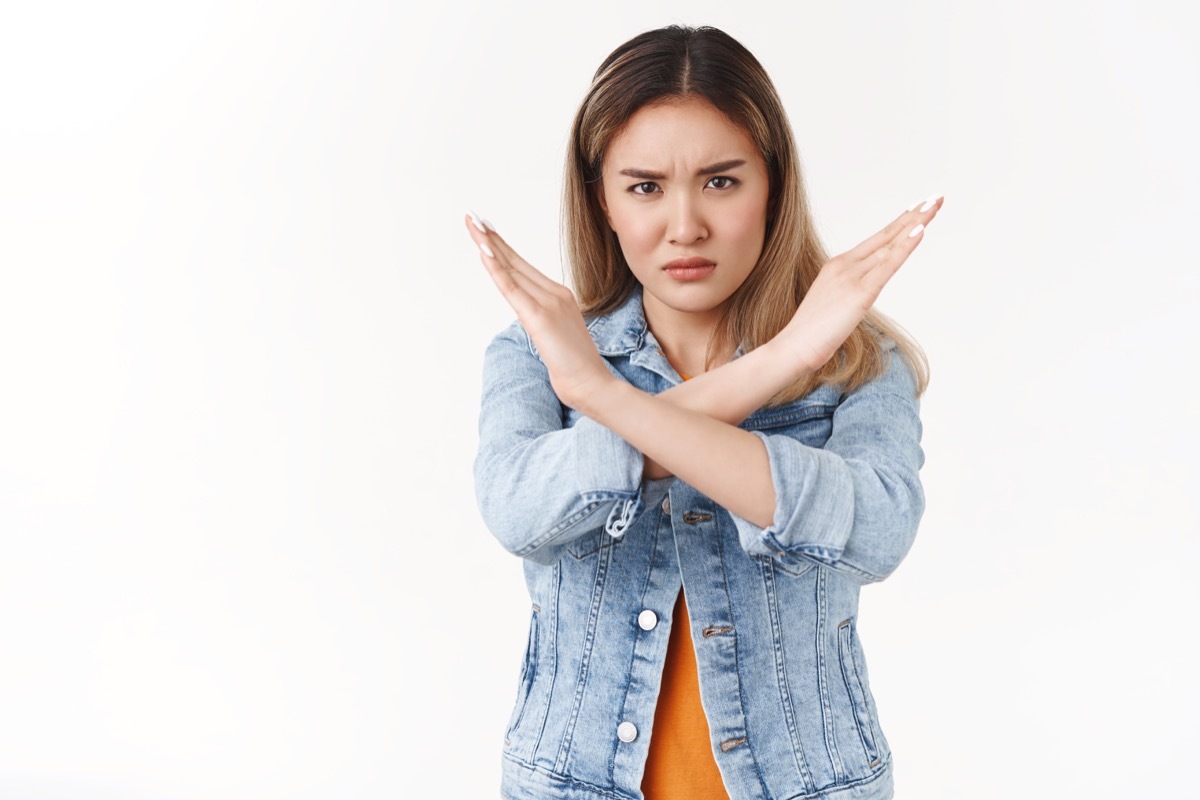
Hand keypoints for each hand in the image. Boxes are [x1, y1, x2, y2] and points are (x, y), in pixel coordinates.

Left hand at [465, 213, 614, 409]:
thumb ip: (544, 324)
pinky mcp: (539, 317)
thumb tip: (533, 323)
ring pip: (512, 268)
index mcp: (559, 297)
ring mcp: (548, 303)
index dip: (503, 248)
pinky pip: (512, 288)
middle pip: (515, 261)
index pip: (523, 268)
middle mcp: (555, 294)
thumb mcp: (556, 339)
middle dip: (491, 238)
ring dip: (489, 244)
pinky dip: (497, 268)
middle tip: (473, 217)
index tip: (487, 231)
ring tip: (473, 224)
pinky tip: (484, 251)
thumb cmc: (575, 369)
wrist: (593, 385)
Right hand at [781, 195, 942, 370]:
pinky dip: (905, 246)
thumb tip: (861, 297)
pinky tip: (919, 230)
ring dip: (915, 223)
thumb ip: (848, 295)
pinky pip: (889, 265)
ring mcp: (852, 276)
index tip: (916, 209)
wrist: (794, 346)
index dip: (898, 223)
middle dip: (913, 216)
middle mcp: (846, 265)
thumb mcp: (833, 306)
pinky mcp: (861, 293)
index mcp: (838, 266)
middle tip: (935, 198)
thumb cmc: (810, 334)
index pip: (876, 240)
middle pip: (886, 236)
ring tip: (934, 205)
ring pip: (891, 245)